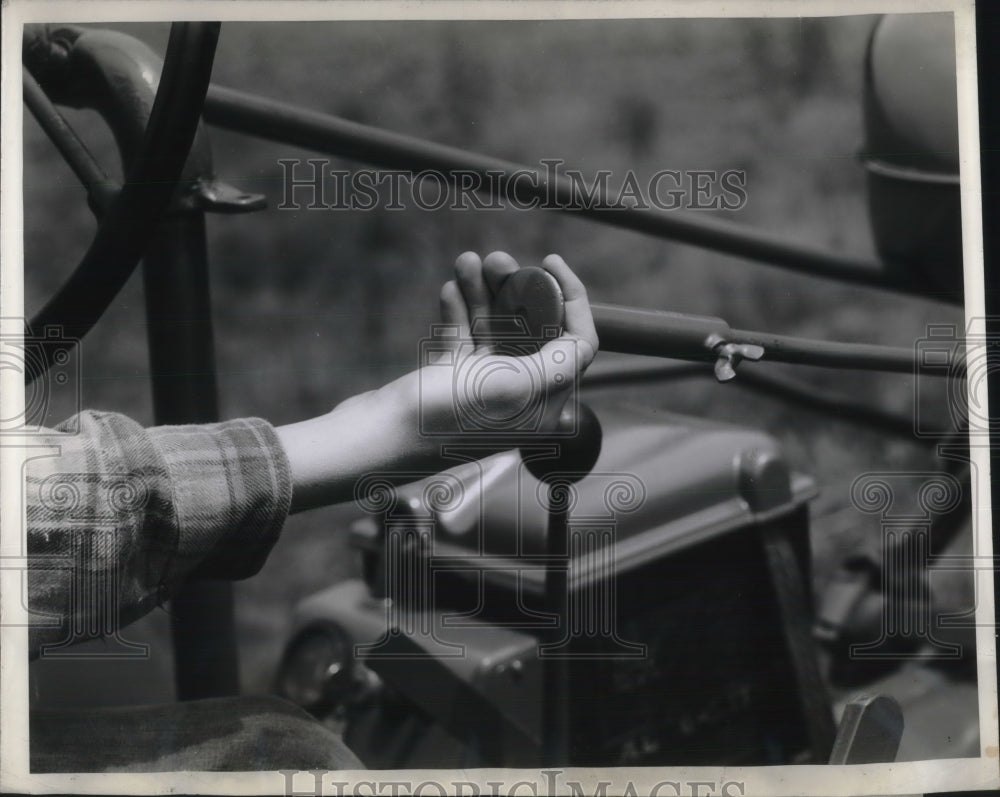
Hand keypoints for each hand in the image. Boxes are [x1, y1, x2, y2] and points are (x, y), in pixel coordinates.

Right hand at [276, 251, 597, 512]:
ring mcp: (483, 391)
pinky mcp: (450, 384)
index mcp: (544, 408)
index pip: (577, 345)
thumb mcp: (512, 387)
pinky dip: (459, 312)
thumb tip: (581, 343)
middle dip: (518, 289)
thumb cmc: (443, 418)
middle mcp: (519, 400)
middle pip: (534, 331)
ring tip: (468, 261)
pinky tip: (449, 288)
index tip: (549, 262)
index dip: (571, 299)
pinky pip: (463, 339)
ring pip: (495, 330)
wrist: (374, 439)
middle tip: (496, 259)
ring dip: (484, 293)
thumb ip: (557, 363)